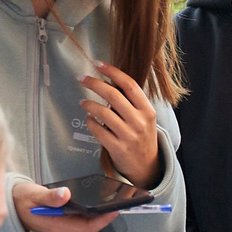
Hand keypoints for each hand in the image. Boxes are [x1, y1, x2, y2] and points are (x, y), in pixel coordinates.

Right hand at [13, 177, 116, 231]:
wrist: (12, 206)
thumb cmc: (21, 201)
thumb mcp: (33, 196)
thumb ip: (49, 196)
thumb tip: (65, 194)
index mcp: (60, 224)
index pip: (89, 226)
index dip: (104, 219)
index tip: (116, 208)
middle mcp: (66, 227)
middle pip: (93, 224)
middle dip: (107, 214)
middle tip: (122, 200)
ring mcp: (66, 224)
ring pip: (89, 220)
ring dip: (102, 211)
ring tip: (114, 198)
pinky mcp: (65, 218)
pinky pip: (84, 215)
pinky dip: (93, 208)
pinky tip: (100, 197)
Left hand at [79, 64, 163, 184]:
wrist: (147, 166)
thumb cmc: (142, 136)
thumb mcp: (144, 117)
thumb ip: (131, 102)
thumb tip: (109, 81)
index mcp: (147, 110)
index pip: (129, 85)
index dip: (113, 72)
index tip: (98, 64)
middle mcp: (139, 122)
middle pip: (113, 95)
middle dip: (95, 84)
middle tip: (83, 79)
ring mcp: (129, 136)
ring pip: (103, 113)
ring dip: (89, 104)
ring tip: (84, 102)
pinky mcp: (117, 148)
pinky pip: (99, 131)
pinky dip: (91, 122)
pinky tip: (89, 119)